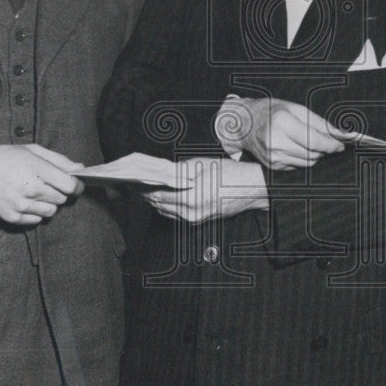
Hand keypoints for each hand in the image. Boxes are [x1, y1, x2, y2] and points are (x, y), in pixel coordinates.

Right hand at [0, 143, 84, 225]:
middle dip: (60, 192)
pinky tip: (26, 201)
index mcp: (37, 169)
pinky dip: (35, 213)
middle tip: (48, 184)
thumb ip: (59, 160)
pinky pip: (36, 221)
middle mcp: (30, 188)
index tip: (76, 185)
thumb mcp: (32, 150)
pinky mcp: (12, 217)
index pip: (70, 185)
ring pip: (51, 211)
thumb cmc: (5, 157)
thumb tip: (80, 168)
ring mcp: (21, 205)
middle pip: (62, 199)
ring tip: (36, 193)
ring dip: (49, 204)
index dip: (77, 186)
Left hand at [142, 158, 268, 223]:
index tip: (133, 181)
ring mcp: (195, 219)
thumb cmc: (230, 174)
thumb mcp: (201, 165)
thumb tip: (158, 172)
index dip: (142, 187)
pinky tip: (162, 198)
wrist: (252, 188)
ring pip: (165, 212)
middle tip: (134, 185)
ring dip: (154, 201)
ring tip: (144, 190)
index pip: (157, 194)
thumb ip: (177, 171)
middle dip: (145, 194)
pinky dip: (166, 207)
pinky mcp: (199, 220)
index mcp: (189, 198)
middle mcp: (190, 213)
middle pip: (158, 205)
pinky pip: (175, 215)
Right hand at [217, 97, 343, 169]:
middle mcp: (276, 141)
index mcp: (282, 122)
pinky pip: (298, 166)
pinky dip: (303, 158)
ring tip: (309, 142)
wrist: (245, 123)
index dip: (331, 145)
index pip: (315, 141)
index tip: (340, 144)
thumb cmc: (271, 112)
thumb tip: (341, 135)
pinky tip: (296, 147)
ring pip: (308, 162)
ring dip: (315, 154)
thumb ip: (319, 122)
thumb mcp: (296, 108)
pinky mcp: (273, 166)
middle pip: (313, 154)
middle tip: (327, 141)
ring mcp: (273, 156)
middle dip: (325, 149)